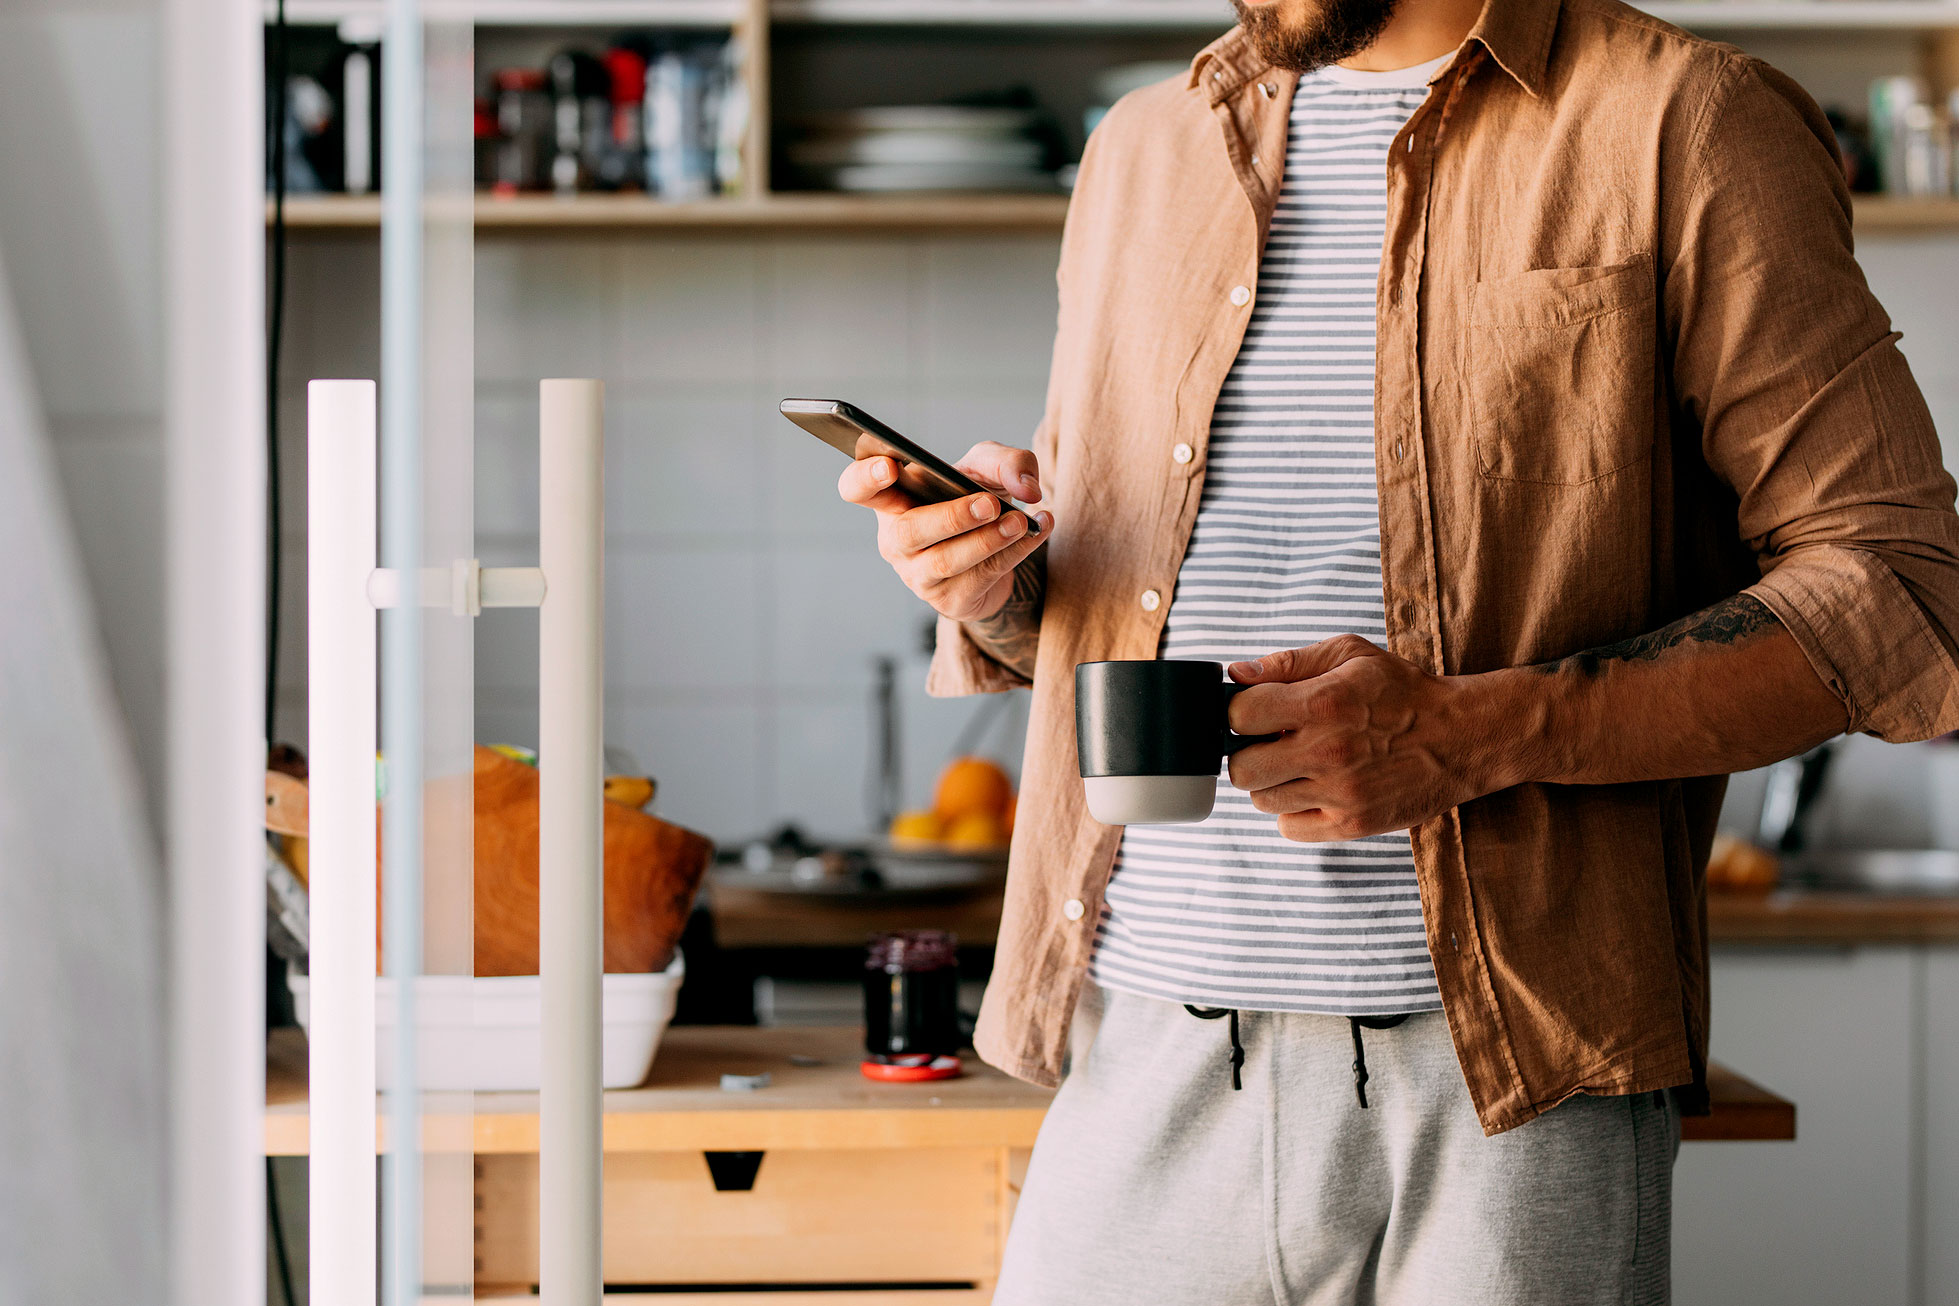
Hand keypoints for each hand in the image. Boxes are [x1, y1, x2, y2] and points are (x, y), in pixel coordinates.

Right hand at [839, 441, 1053, 621]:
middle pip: (908, 532)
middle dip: (951, 517)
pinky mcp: (948, 600)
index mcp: (892, 498)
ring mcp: (918, 575)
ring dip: (987, 541)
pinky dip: (1013, 553)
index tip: (889, 467)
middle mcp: (896, 539)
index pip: (856, 488)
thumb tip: (1027, 487)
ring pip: (945, 562)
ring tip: (1020, 521)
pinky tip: (1036, 533)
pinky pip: (979, 578)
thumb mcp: (987, 467)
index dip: (864, 478)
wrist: (996, 548)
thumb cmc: (974, 497)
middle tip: (989, 504)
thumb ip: (1006, 461)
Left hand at [1224, 635, 1517, 842]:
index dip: (1239, 713)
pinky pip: (1289, 829)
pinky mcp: (1352, 825)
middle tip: (1272, 744)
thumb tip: (1236, 673)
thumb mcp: (1351, 656)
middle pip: (1241, 769)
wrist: (1462, 737)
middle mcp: (1327, 752)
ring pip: (1262, 800)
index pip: (1240, 716)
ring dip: (1272, 783)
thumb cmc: (1403, 692)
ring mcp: (1340, 794)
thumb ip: (1290, 662)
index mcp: (1323, 703)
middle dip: (1249, 752)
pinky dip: (1293, 812)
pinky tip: (1315, 790)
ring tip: (1300, 765)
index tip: (1256, 713)